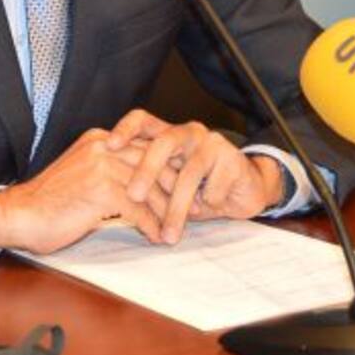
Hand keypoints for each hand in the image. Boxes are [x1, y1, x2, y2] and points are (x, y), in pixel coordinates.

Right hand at [0, 128, 173, 254]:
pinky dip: (152, 225)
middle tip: (193, 210)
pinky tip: (157, 237)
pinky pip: (139, 209)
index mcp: (100, 140)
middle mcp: (103, 147)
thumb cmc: (50, 202)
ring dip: (168, 212)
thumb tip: (142, 187)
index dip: (168, 168)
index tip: (185, 188)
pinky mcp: (100, 190)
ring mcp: (102, 166)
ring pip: (151, 189)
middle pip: (155, 164)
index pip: (147, 147)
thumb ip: (110, 171)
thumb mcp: (83, 174)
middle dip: (176, 189)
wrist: (20, 214)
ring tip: (177, 230)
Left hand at [107, 110, 285, 243]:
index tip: (107, 146)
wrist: (247, 190)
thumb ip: (145, 184)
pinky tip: (210, 209)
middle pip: (164, 143)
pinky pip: (213, 187)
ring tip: (169, 235)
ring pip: (188, 173)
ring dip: (177, 208)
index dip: (125, 129)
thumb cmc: (200, 188)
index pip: (143, 120)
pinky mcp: (233, 160)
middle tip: (134, 196)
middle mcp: (189, 133)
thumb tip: (107, 196)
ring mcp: (212, 144)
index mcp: (169, 134)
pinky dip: (208, 204)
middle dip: (147, 170)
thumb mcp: (168, 185)